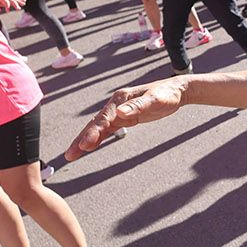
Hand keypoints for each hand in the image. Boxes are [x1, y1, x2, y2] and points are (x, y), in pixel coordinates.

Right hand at [67, 78, 187, 160]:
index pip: (104, 118)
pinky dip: (97, 139)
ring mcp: (119, 112)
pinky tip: (89, 148)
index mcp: (121, 98)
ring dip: (85, 140)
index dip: (93, 132)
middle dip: (82, 139)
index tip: (85, 145)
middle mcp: (116, 105)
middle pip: (95, 123)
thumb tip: (120, 113)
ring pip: (98, 128)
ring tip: (72, 155)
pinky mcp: (124, 118)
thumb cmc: (167, 94)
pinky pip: (107, 130)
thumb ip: (138, 106)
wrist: (176, 91)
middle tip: (70, 154)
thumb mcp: (156, 100)